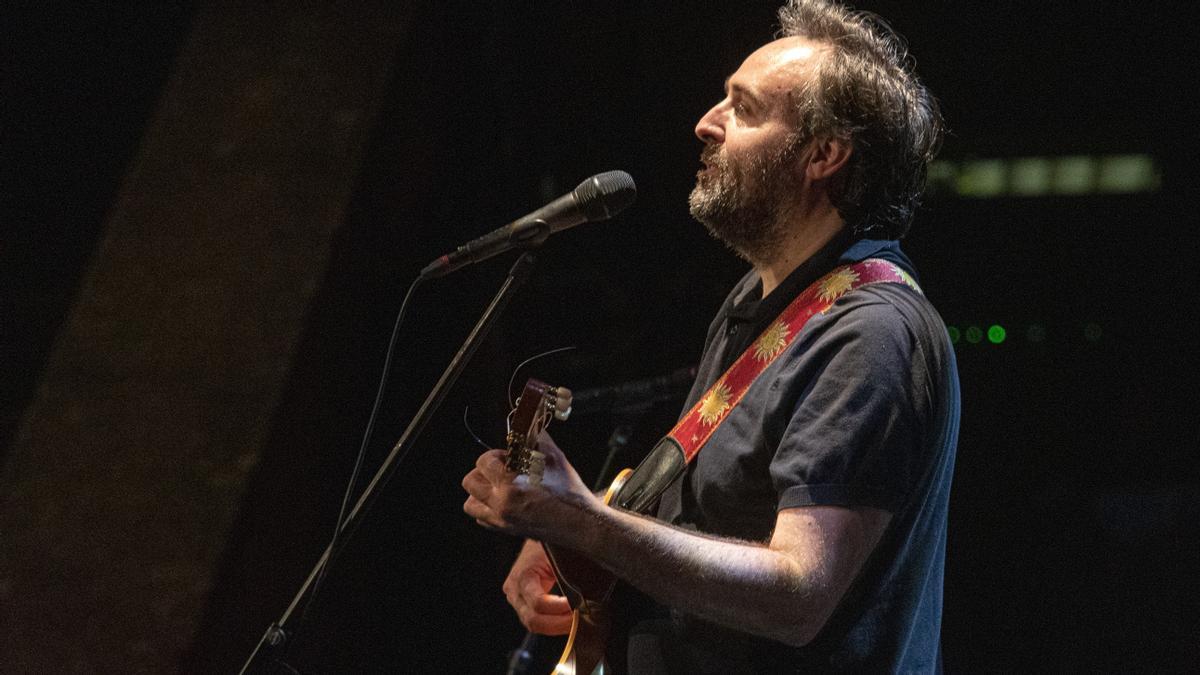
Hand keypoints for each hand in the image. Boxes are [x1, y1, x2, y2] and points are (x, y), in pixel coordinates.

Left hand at [461, 432, 599, 544]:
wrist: (580, 523)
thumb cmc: (569, 492)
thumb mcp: (554, 458)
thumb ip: (537, 439)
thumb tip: (529, 425)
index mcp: (510, 485)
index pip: (483, 462)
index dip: (495, 455)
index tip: (509, 457)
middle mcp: (500, 504)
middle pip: (470, 482)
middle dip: (483, 471)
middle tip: (501, 469)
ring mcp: (501, 520)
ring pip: (470, 504)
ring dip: (480, 492)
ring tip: (498, 486)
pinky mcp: (506, 530)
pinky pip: (482, 519)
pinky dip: (487, 508)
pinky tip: (503, 501)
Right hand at [502, 539, 572, 634]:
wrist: (541, 533)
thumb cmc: (550, 543)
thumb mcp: (560, 556)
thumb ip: (570, 576)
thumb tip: (587, 596)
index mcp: (523, 576)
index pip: (538, 603)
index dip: (560, 609)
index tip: (578, 607)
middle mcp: (515, 590)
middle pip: (534, 620)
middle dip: (560, 624)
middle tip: (580, 620)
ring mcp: (516, 598)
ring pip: (534, 624)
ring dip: (557, 626)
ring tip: (576, 620)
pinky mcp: (522, 602)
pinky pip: (536, 620)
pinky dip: (552, 623)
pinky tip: (567, 619)